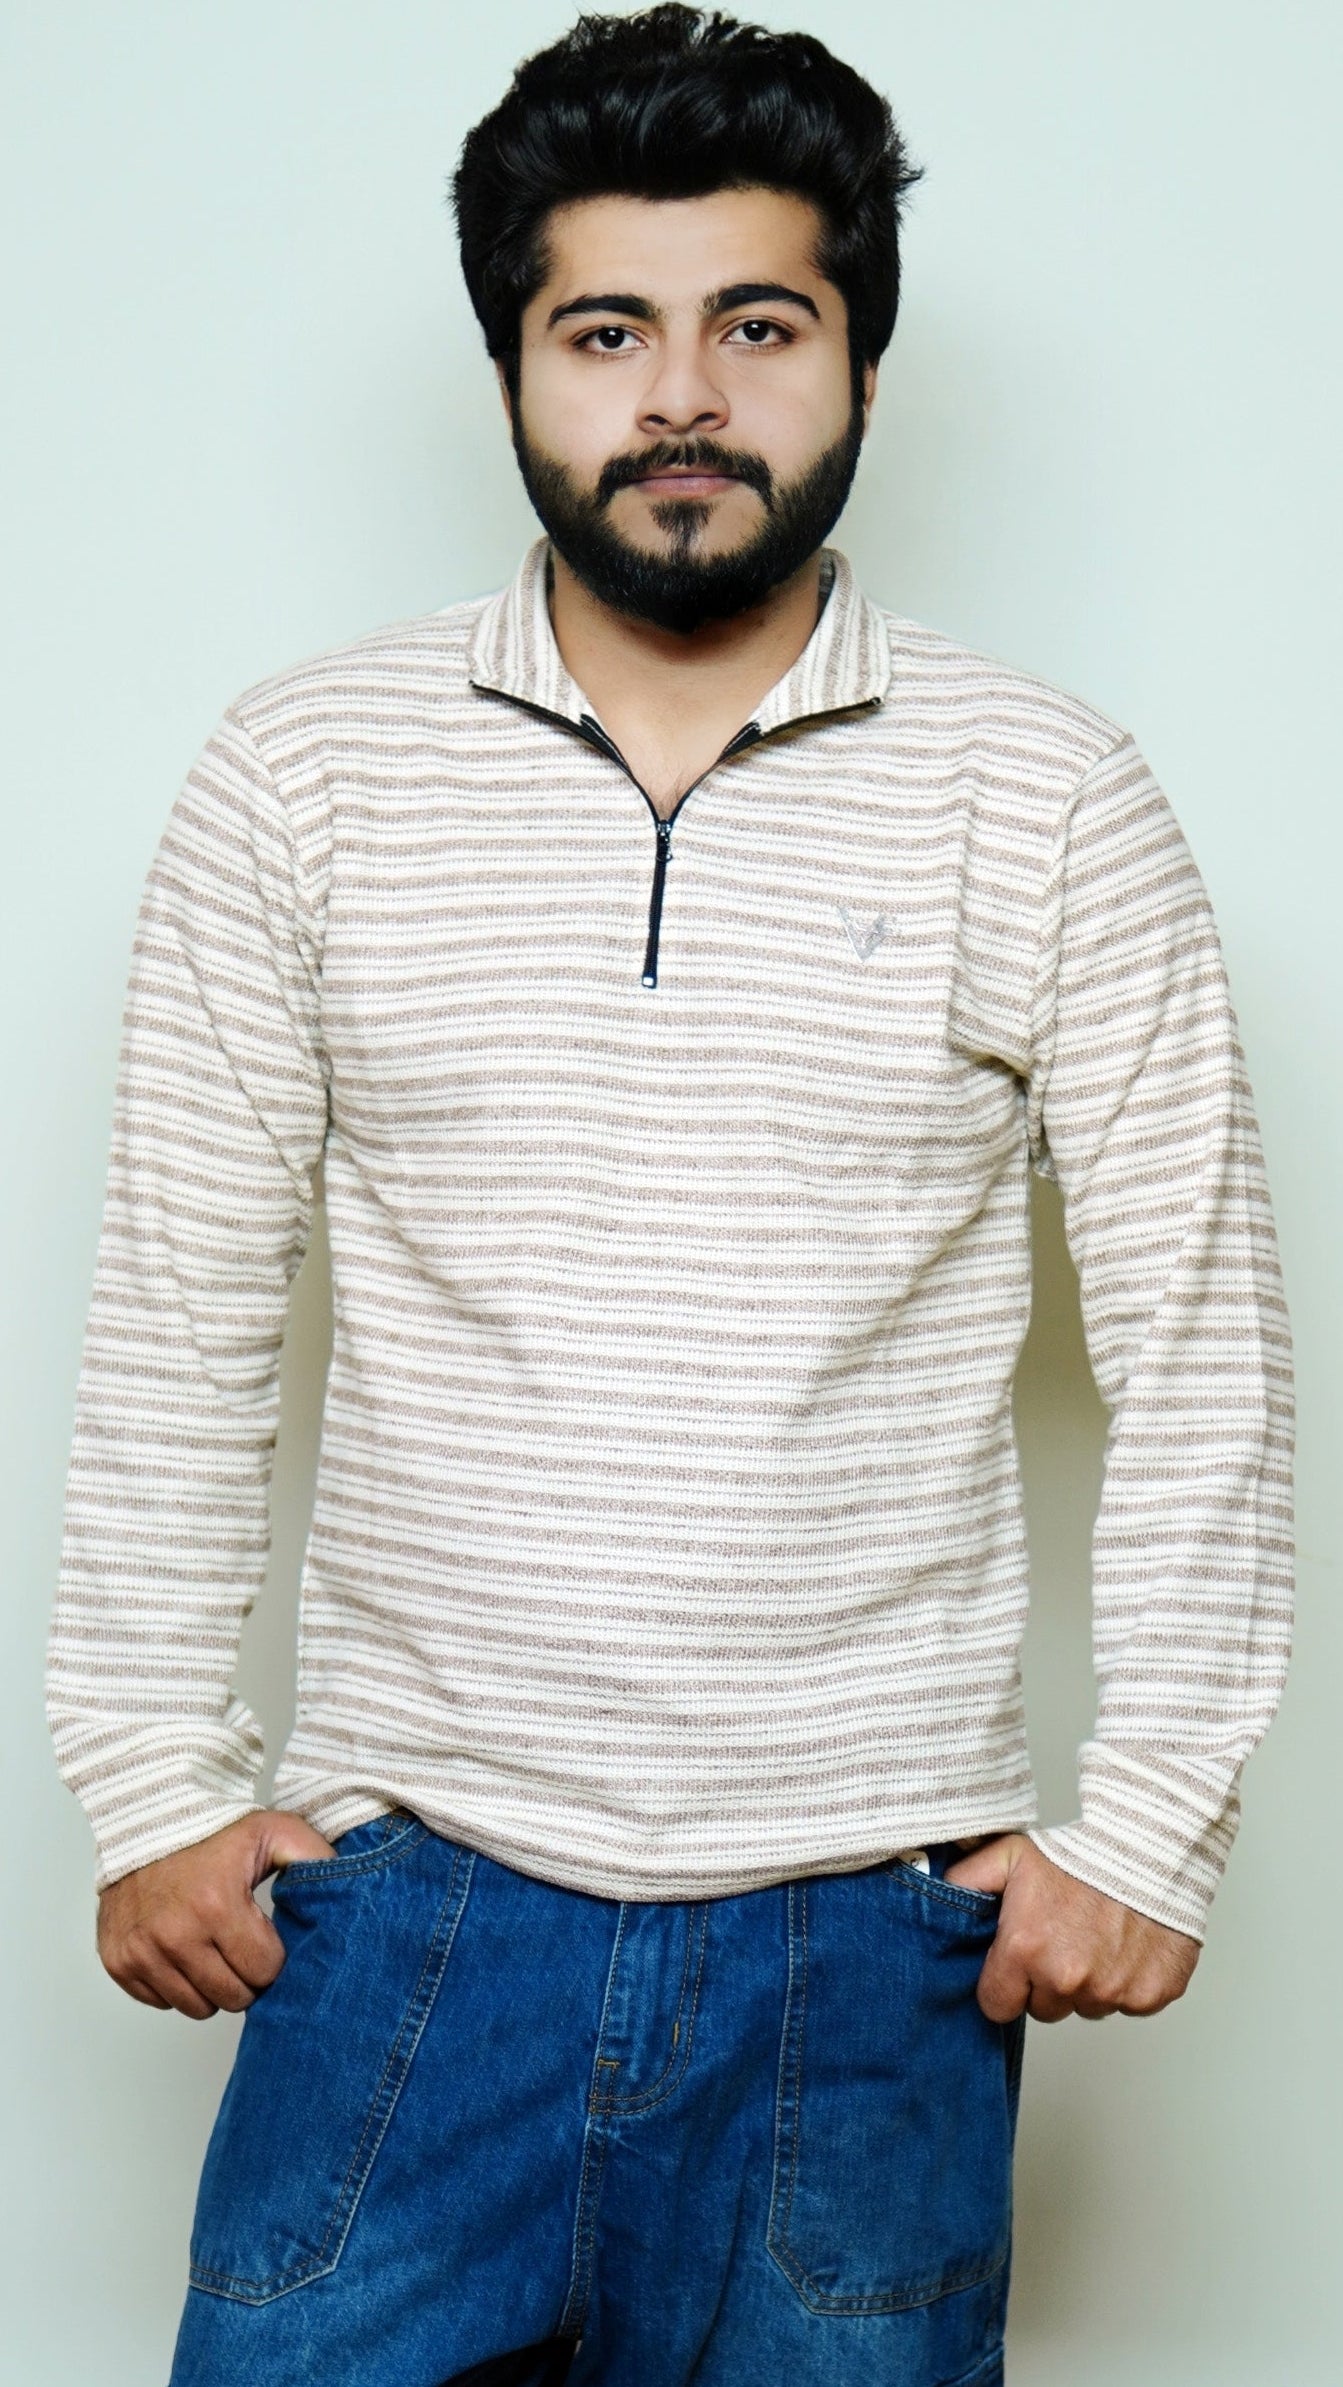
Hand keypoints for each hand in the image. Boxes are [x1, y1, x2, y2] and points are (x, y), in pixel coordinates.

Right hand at [97, 1809, 335, 2019]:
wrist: (147, 1817)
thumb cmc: (213, 1829)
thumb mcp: (273, 1832)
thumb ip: (315, 1860)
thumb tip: (353, 1889)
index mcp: (217, 1906)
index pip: (264, 1973)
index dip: (272, 1957)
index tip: (265, 1936)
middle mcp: (174, 1935)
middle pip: (232, 1997)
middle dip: (246, 1977)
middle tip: (242, 1946)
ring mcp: (142, 1952)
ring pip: (196, 2007)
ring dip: (211, 1985)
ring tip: (213, 1947)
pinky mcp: (118, 1961)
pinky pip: (160, 2001)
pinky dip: (175, 1983)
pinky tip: (183, 1949)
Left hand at [944, 1833, 1199, 2022]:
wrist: (1148, 1833)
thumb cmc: (1080, 1842)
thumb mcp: (1009, 1853)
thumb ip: (967, 1882)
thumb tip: (939, 1893)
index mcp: (1025, 1951)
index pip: (998, 2005)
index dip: (1006, 1983)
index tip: (1018, 1960)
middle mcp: (1068, 1978)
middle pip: (1047, 2007)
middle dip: (1048, 1980)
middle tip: (1063, 1935)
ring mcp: (1114, 1989)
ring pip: (1090, 2005)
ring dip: (1090, 1980)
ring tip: (1098, 1932)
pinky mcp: (1153, 1992)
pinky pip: (1132, 2001)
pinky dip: (1130, 1978)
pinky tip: (1128, 1940)